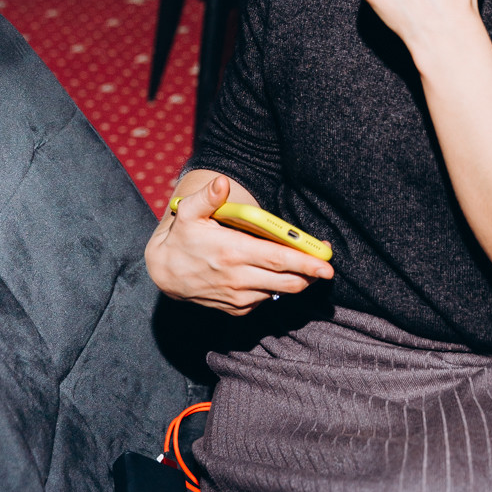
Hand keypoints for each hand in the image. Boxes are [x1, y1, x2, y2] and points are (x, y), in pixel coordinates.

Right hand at [144, 173, 333, 316]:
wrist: (164, 274)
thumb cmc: (181, 238)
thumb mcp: (188, 212)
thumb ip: (207, 196)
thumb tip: (223, 182)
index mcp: (232, 252)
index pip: (278, 259)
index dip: (306, 262)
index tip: (327, 263)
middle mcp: (237, 278)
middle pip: (287, 281)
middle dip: (311, 275)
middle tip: (325, 267)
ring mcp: (237, 297)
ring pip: (278, 292)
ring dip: (294, 281)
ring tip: (302, 266)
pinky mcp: (235, 309)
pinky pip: (264, 300)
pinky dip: (274, 289)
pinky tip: (273, 275)